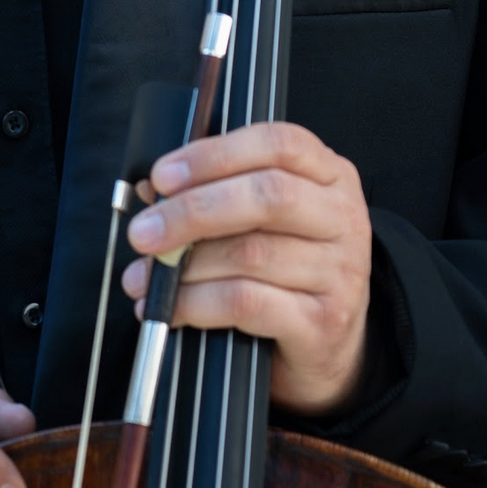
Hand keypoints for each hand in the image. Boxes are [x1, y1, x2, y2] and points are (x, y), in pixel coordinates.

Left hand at [123, 121, 371, 415]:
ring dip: (186, 266)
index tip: (163, 176)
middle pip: (268, 196)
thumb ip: (215, 194)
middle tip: (144, 231)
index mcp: (329, 175)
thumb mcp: (261, 220)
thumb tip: (152, 192)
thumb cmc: (286, 269)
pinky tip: (173, 307)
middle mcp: (342, 217)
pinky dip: (197, 304)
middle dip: (192, 211)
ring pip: (251, 254)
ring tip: (148, 277)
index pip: (278, 144)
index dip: (214, 155)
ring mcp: (339, 271)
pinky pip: (248, 303)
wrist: (327, 343)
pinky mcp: (323, 320)